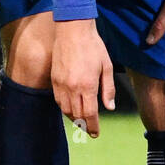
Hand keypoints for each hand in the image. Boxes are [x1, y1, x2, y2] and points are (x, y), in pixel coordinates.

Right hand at [51, 18, 114, 136]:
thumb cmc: (93, 46)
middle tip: (90, 128)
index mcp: (87, 86)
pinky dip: (65, 108)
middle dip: (84, 124)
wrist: (73, 30)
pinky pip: (58, 100)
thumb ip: (108, 89)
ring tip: (81, 119)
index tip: (96, 134)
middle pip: (77, 115)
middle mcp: (72, 88)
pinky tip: (71, 106)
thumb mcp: (106, 67)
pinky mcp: (54, 79)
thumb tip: (110, 107)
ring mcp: (61, 84)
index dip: (93, 127)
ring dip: (74, 117)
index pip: (89, 114)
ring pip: (66, 110)